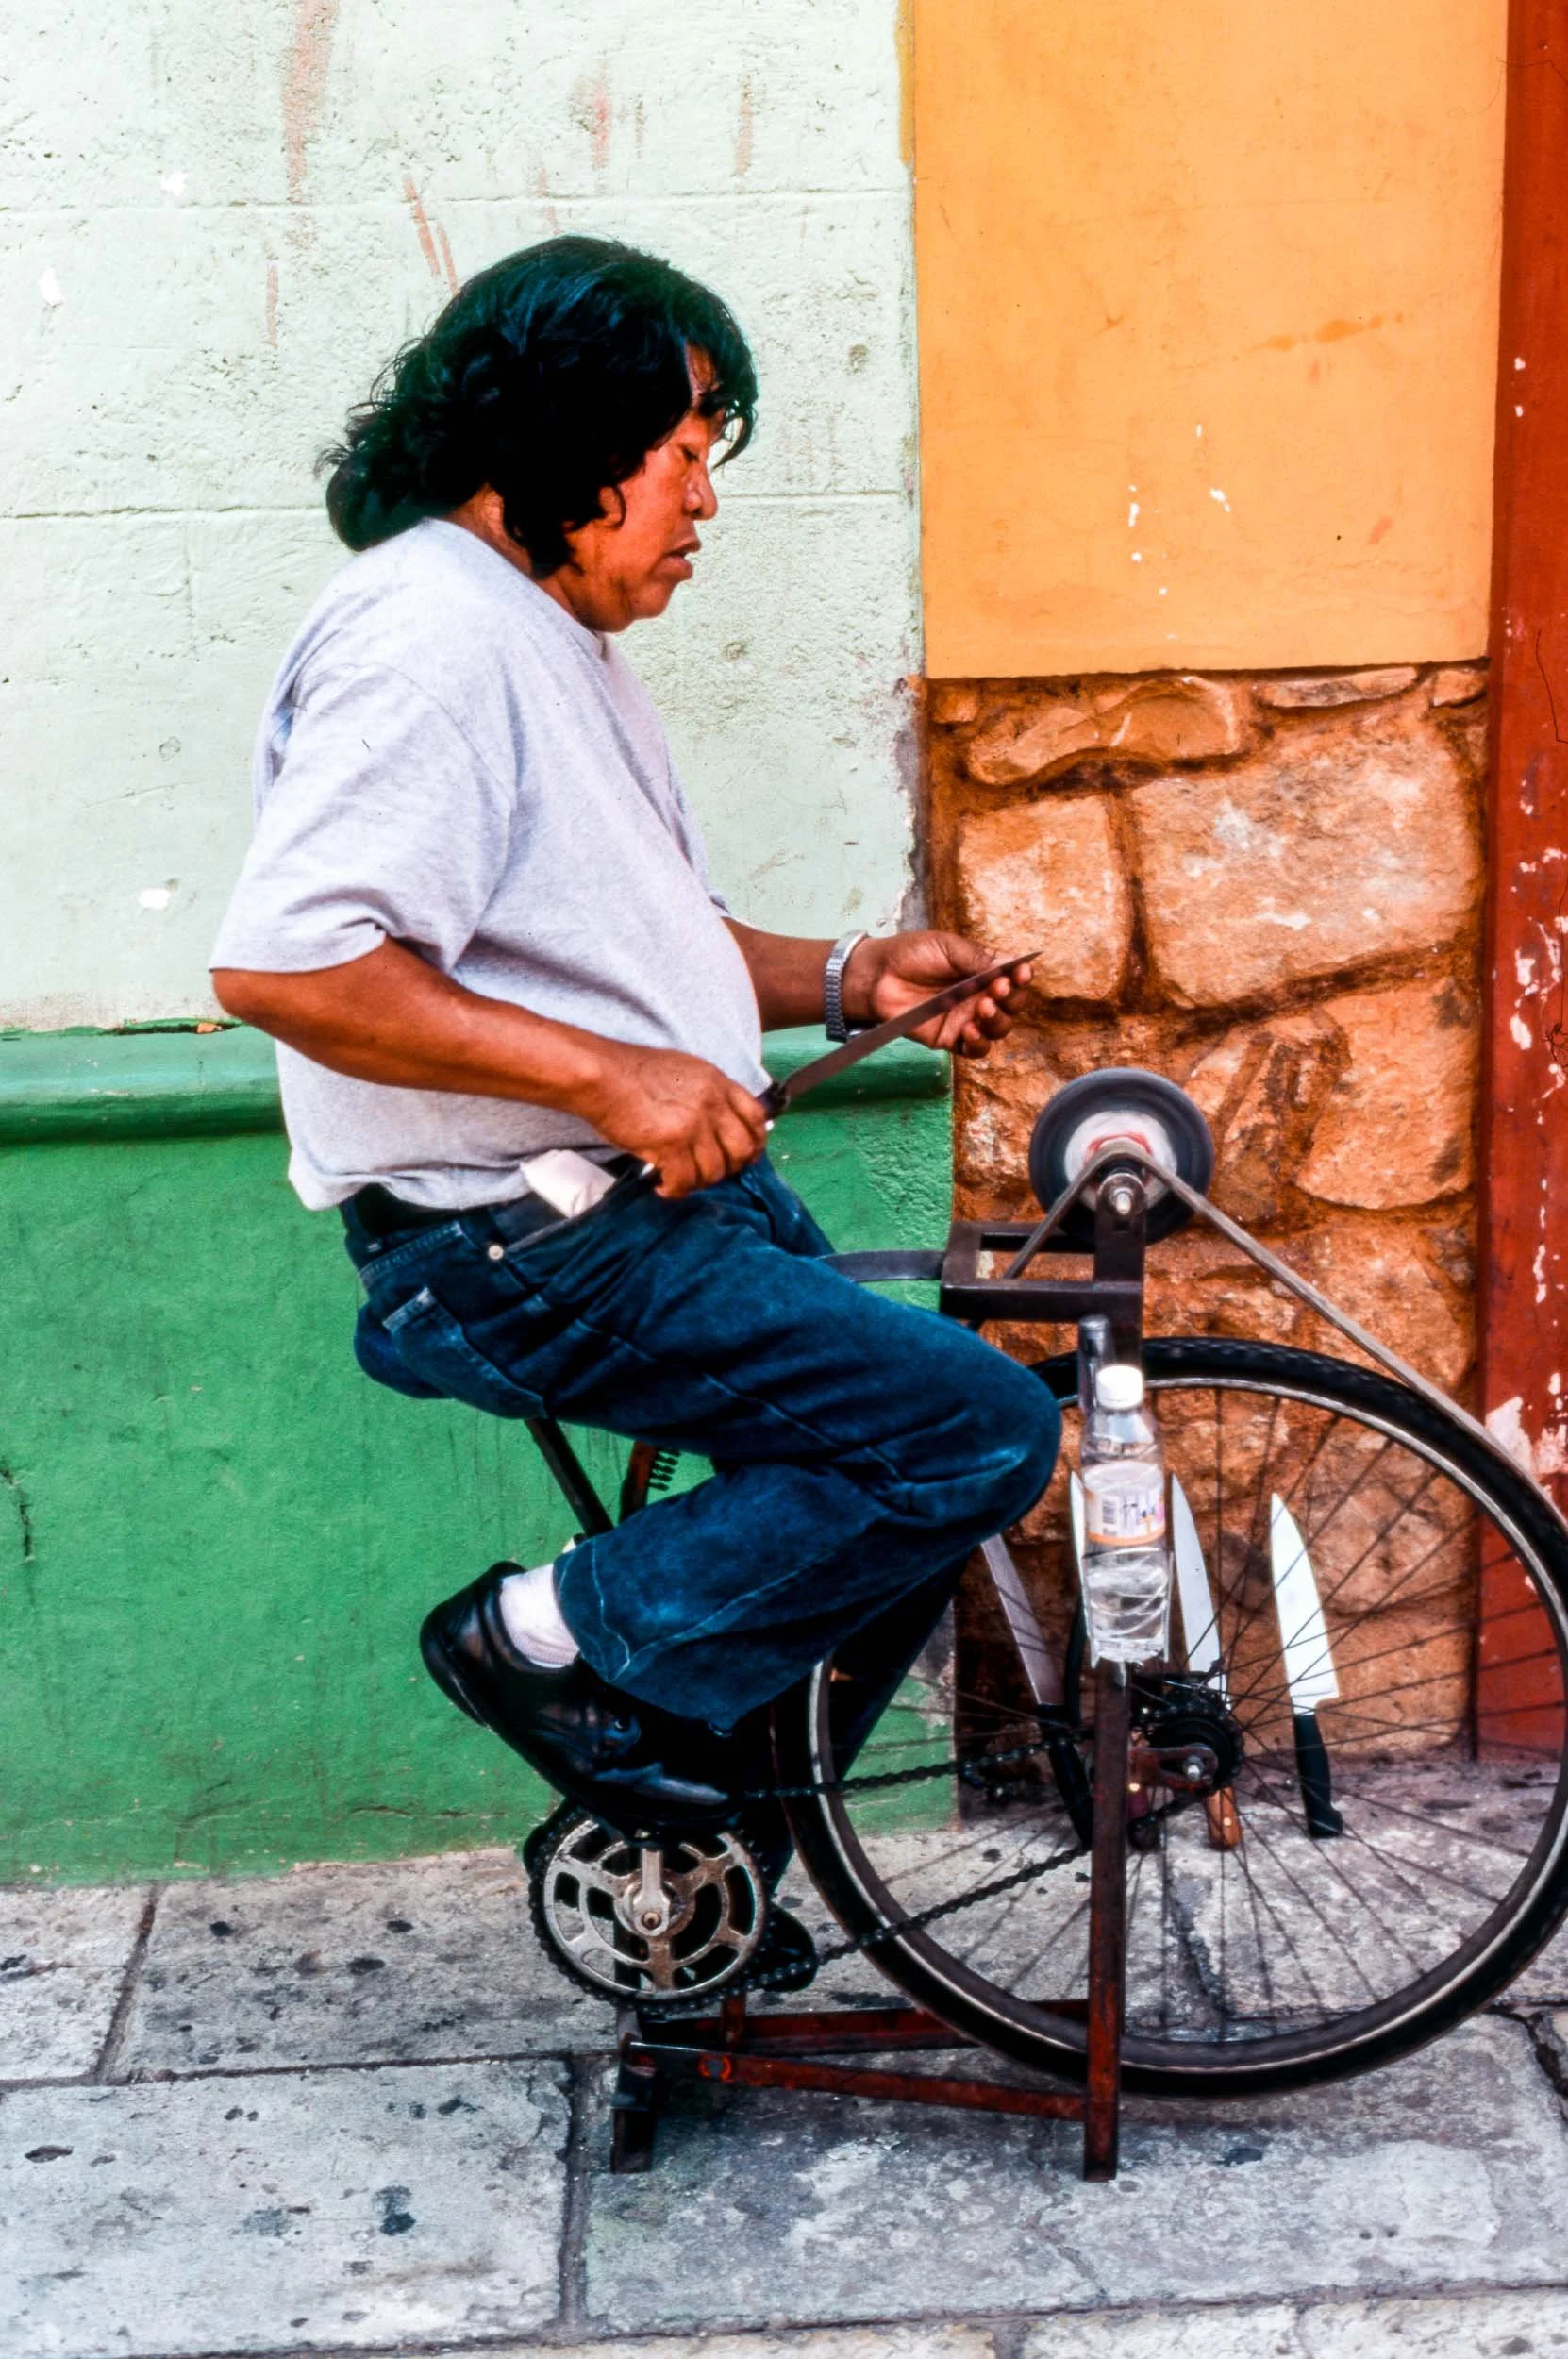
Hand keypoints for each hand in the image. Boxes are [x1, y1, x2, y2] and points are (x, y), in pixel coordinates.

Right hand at [582, 1041, 770, 1199]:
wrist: (600, 1076)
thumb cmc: (631, 1074)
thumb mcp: (682, 1071)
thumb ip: (705, 1094)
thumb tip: (717, 1123)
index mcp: (716, 1082)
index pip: (755, 1117)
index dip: (754, 1142)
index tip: (743, 1156)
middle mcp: (711, 1103)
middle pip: (742, 1149)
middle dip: (729, 1168)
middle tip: (708, 1174)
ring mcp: (693, 1124)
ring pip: (714, 1171)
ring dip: (697, 1182)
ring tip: (678, 1179)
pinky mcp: (671, 1144)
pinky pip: (685, 1181)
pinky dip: (674, 1190)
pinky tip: (661, 1187)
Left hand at [843, 931, 1032, 1057]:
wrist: (878, 976)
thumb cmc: (910, 954)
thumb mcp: (948, 946)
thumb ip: (978, 958)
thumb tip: (1008, 966)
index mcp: (981, 970)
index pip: (1013, 976)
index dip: (1021, 976)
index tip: (1021, 973)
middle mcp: (979, 994)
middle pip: (1012, 1005)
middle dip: (1011, 999)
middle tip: (997, 990)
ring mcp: (966, 1017)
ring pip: (999, 1028)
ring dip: (998, 1020)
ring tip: (982, 1007)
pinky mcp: (951, 1038)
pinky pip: (976, 1049)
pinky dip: (980, 1043)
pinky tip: (970, 1030)